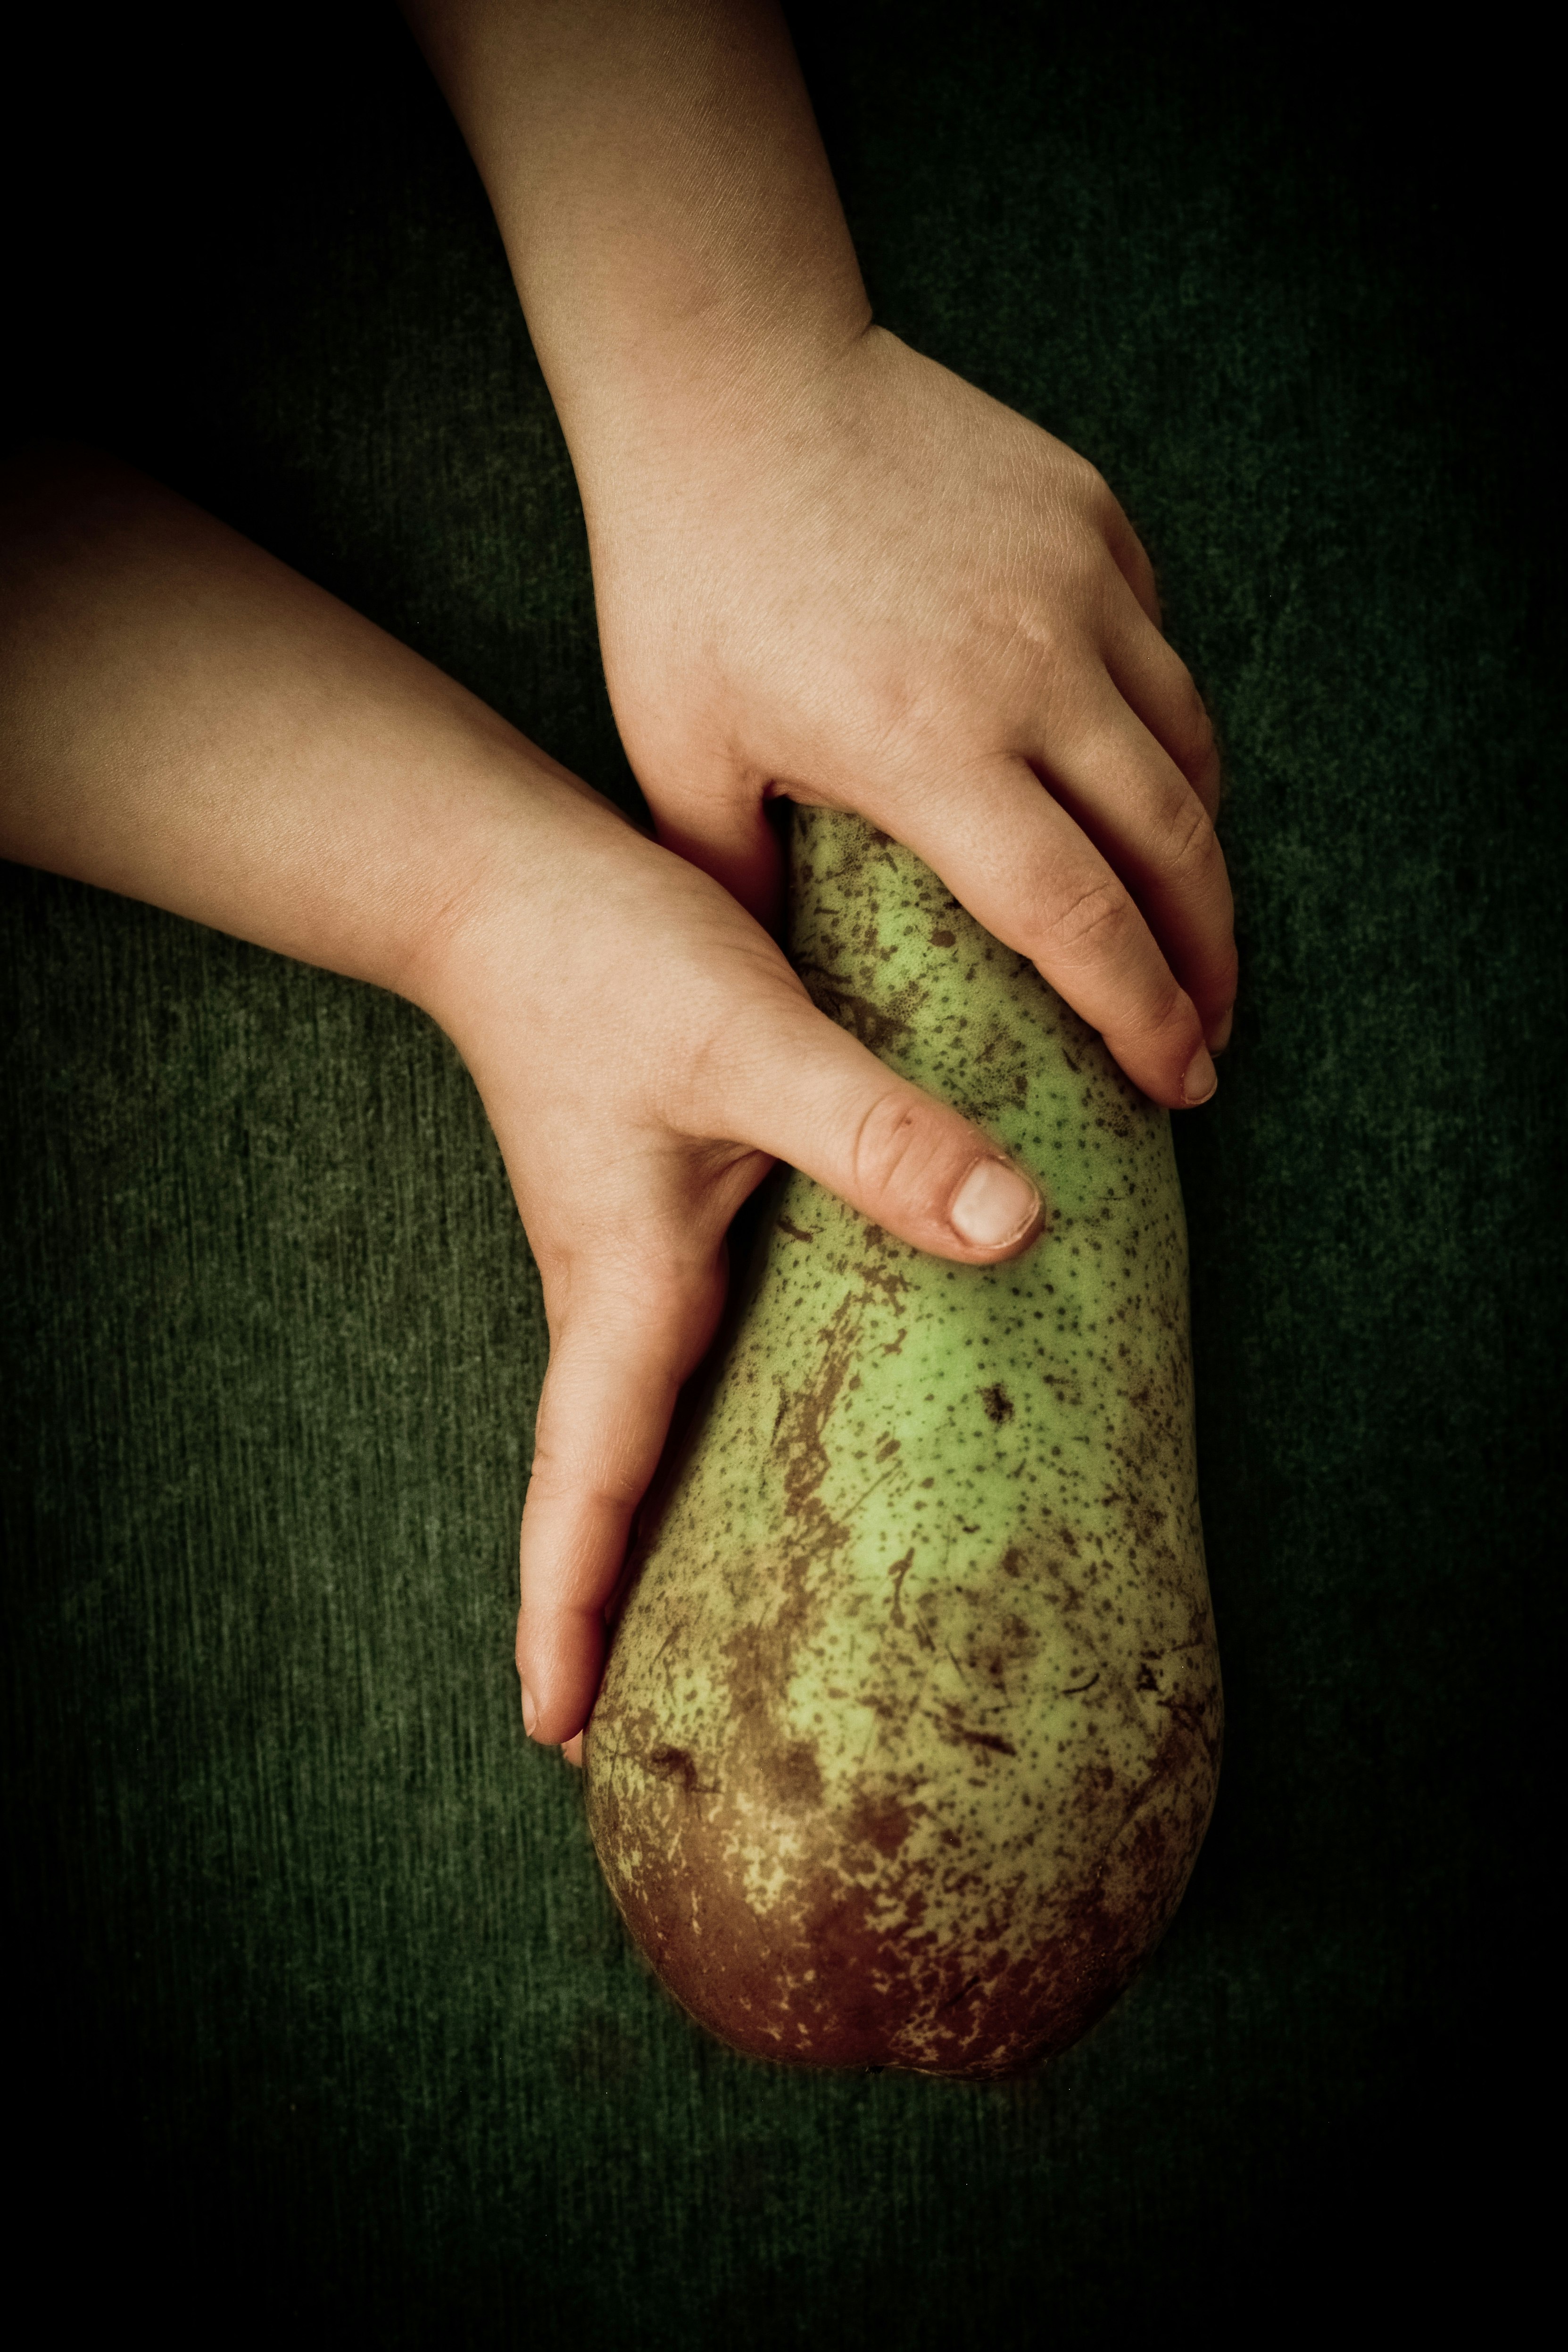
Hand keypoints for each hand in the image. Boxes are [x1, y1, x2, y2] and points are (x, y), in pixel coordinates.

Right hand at [0, 447, 1041, 1757]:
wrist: (510, 881)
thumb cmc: (607, 961)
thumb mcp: (750, 1039)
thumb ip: (875, 1132)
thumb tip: (1009, 1223)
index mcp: (619, 1290)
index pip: (580, 1490)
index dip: (563, 1616)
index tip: (555, 1734)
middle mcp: (618, 1296)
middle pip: (605, 1487)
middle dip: (605, 1609)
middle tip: (621, 1733)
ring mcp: (635, 1258)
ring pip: (644, 1427)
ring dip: (651, 1527)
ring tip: (693, 1624)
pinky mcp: (663, 1212)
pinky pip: (684, 1352)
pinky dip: (698, 1427)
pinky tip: (756, 1442)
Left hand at [407, 0, 1235, 1110]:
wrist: (726, 377)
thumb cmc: (687, 576)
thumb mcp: (681, 753)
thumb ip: (738, 885)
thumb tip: (775, 994)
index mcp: (930, 746)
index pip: (1077, 917)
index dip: (1141, 1013)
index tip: (1177, 1078)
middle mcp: (1033, 667)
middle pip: (1173, 846)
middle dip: (1209, 958)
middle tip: (1211, 1036)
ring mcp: (1078, 583)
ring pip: (1190, 747)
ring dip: (1203, 852)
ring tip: (1194, 924)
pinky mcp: (1091, 518)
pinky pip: (1159, 649)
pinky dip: (1166, 730)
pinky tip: (1143, 780)